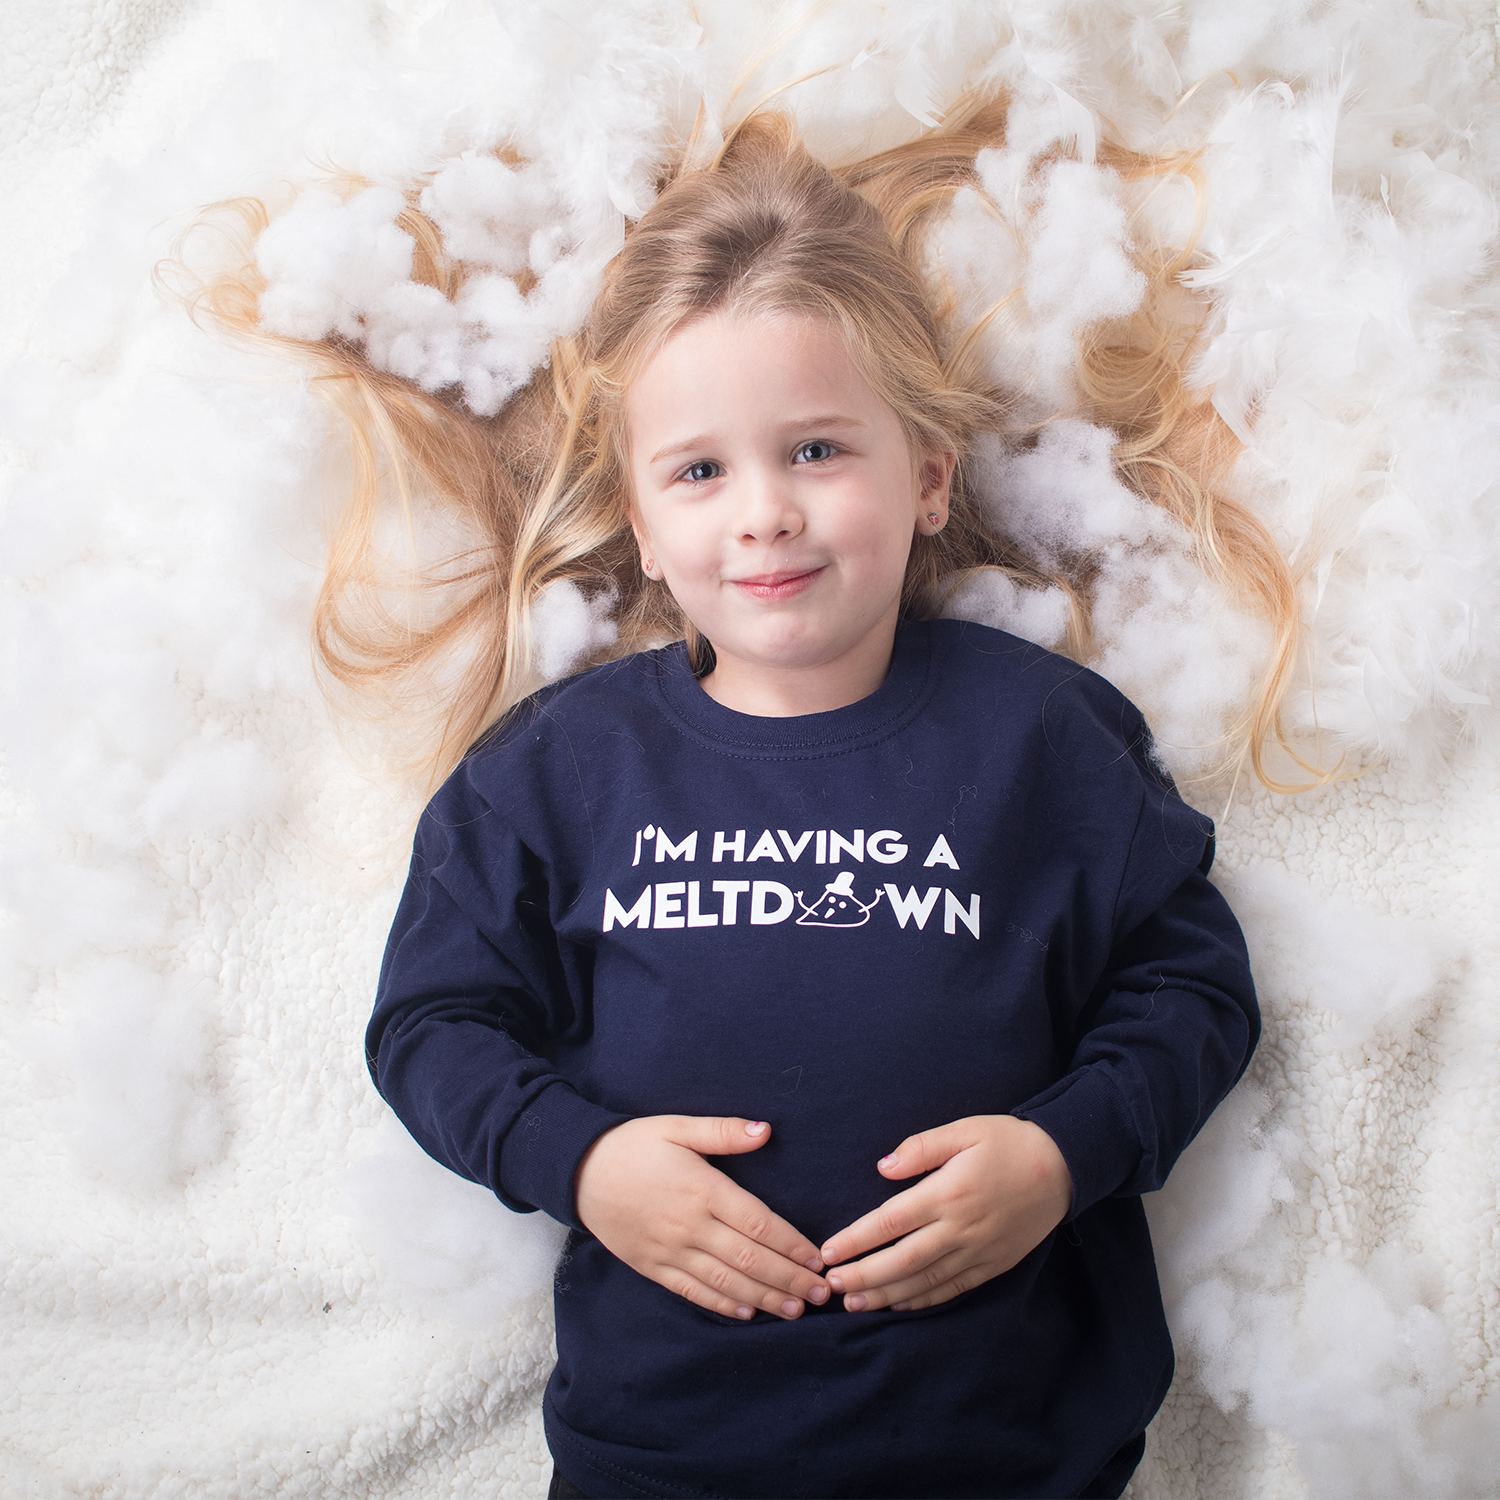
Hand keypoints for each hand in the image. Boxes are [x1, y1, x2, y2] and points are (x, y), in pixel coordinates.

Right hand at [574, 1115, 829, 1320]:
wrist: (578, 1171)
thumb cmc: (634, 1144)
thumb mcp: (677, 1126)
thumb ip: (723, 1132)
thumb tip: (766, 1130)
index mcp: (702, 1189)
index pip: (758, 1224)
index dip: (792, 1244)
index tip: (818, 1258)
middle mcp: (689, 1226)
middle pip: (749, 1259)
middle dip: (789, 1278)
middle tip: (822, 1294)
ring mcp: (669, 1251)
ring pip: (725, 1282)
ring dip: (764, 1298)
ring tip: (795, 1309)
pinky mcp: (652, 1267)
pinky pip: (692, 1292)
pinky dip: (722, 1305)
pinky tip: (746, 1312)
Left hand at [819, 1115, 1072, 1312]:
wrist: (1064, 1166)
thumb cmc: (1008, 1142)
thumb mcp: (964, 1130)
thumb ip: (921, 1147)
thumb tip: (882, 1168)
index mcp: (948, 1193)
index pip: (890, 1222)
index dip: (857, 1239)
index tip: (828, 1252)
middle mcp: (960, 1228)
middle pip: (902, 1260)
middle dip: (864, 1276)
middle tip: (831, 1287)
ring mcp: (978, 1251)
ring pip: (925, 1281)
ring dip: (887, 1295)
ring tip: (855, 1304)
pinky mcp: (994, 1264)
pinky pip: (954, 1288)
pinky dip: (924, 1300)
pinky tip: (901, 1305)